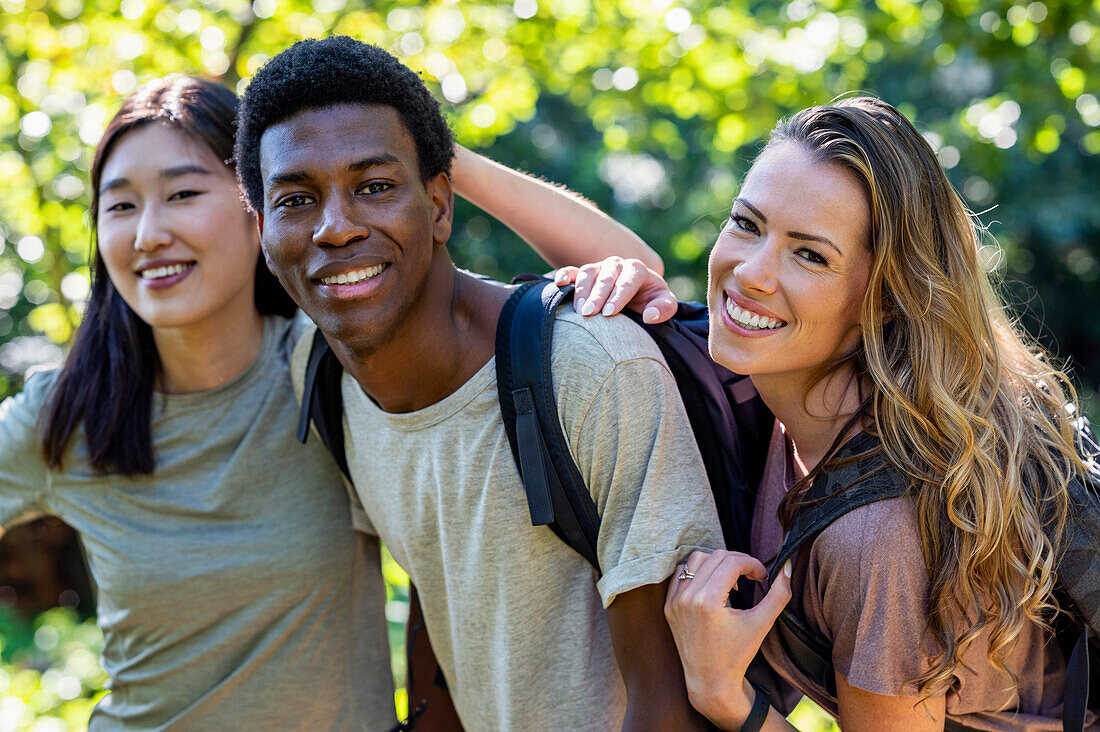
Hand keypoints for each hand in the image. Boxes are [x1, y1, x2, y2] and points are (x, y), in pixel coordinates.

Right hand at [554, 256, 677, 323]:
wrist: (638, 294)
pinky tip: (558, 283)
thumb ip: (664, 309)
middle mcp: (617, 264)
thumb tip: (649, 316)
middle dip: (597, 296)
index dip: (618, 297)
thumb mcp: (664, 304)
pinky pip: (573, 271)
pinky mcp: (586, 273)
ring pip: (588, 273)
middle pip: (605, 277)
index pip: (627, 281)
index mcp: (637, 269)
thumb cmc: (651, 300)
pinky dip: (564, 275)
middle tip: (589, 314)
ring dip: (582, 291)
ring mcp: (599, 267)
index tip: (609, 314)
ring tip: (579, 311)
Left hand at [664, 550, 791, 728]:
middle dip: (738, 561)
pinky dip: (697, 571)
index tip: (762, 576)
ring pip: (696, 560)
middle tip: (751, 575)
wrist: (711, 681)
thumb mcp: (761, 624)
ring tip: (732, 579)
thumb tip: (788, 566)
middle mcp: (687, 598)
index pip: (732, 562)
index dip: (752, 563)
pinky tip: (712, 584)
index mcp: (708, 601)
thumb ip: (779, 594)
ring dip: (716, 562)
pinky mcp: (669, 606)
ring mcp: (675, 601)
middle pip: (715, 557)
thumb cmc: (737, 655)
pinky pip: (681, 574)